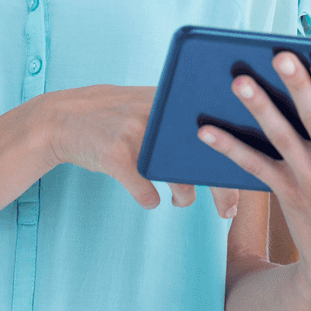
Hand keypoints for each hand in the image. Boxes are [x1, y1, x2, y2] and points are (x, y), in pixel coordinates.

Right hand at [31, 86, 238, 216]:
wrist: (62, 118)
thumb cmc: (116, 116)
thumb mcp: (150, 104)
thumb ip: (181, 116)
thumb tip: (228, 144)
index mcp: (173, 98)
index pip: (219, 127)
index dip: (237, 157)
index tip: (248, 181)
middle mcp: (159, 112)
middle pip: (205, 156)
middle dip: (222, 189)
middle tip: (228, 212)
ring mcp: (137, 133)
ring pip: (178, 177)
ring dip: (184, 196)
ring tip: (182, 200)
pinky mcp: (115, 156)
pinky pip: (145, 192)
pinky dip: (149, 199)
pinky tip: (151, 198)